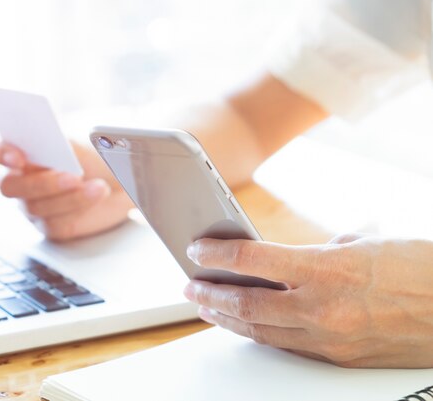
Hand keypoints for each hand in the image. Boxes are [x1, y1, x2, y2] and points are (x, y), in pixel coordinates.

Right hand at [0, 139, 133, 240]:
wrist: (125, 179)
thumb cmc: (96, 155)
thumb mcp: (79, 142)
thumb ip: (58, 141)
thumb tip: (47, 141)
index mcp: (18, 151)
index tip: (18, 157)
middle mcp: (19, 180)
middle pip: (9, 186)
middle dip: (40, 182)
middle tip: (72, 175)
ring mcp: (32, 206)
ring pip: (35, 206)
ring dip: (68, 196)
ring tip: (97, 185)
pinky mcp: (51, 226)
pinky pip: (55, 223)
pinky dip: (79, 206)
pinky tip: (98, 193)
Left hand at [183, 234, 432, 367]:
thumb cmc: (423, 268)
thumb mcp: (365, 242)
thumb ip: (319, 252)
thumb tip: (288, 262)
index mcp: (328, 269)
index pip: (252, 261)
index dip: (217, 255)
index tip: (197, 250)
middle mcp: (324, 308)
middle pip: (248, 304)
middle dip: (211, 294)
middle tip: (191, 286)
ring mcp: (331, 338)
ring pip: (262, 332)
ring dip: (227, 319)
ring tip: (206, 308)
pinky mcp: (341, 358)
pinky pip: (289, 347)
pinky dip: (261, 335)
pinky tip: (246, 327)